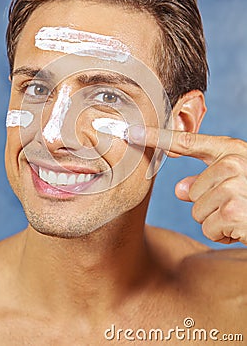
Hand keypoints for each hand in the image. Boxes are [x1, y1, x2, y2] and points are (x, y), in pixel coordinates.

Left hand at [128, 125, 246, 244]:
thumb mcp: (234, 182)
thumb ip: (205, 178)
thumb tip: (180, 189)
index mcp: (232, 150)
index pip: (186, 142)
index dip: (156, 137)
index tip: (132, 132)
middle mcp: (234, 163)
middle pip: (190, 191)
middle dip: (208, 205)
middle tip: (235, 205)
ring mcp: (236, 186)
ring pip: (197, 211)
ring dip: (216, 221)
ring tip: (240, 216)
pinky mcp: (235, 210)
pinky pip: (208, 228)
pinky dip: (223, 234)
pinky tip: (242, 228)